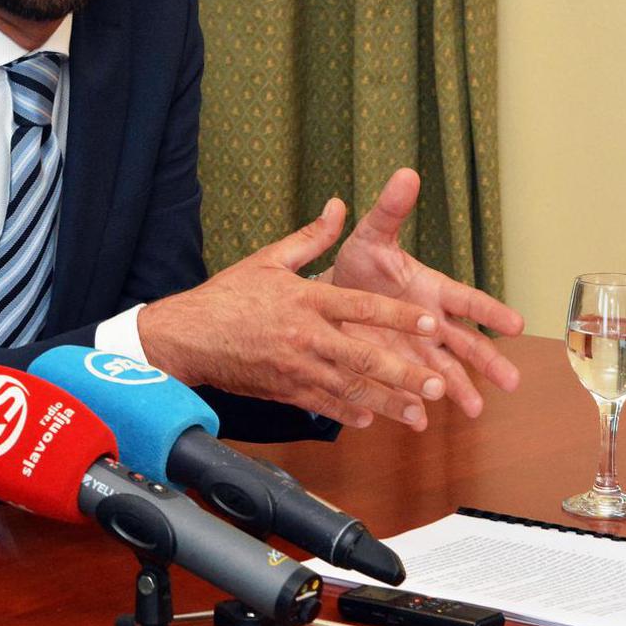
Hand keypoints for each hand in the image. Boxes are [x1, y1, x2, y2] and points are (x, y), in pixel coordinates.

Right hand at [138, 198, 452, 430]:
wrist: (188, 334)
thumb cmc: (228, 295)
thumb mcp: (269, 259)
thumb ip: (311, 238)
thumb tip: (338, 206)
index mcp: (305, 299)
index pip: (362, 307)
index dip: (398, 315)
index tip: (430, 323)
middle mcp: (305, 336)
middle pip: (363, 356)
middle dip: (404, 373)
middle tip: (437, 384)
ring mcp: (295, 367)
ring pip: (349, 389)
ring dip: (385, 402)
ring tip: (416, 414)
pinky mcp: (283, 388)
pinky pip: (322, 405)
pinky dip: (348, 414)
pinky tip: (370, 419)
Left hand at [330, 168, 524, 417]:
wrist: (329, 298)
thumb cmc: (359, 265)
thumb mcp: (372, 237)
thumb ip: (390, 211)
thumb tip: (405, 173)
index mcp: (433, 290)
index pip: (467, 301)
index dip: (490, 312)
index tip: (515, 324)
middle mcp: (430, 324)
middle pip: (465, 344)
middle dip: (487, 362)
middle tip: (512, 381)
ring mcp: (414, 350)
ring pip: (443, 372)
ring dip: (458, 390)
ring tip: (472, 410)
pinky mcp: (393, 370)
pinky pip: (407, 389)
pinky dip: (413, 404)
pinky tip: (419, 420)